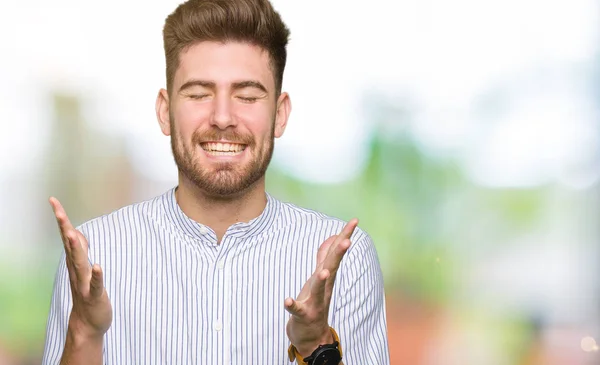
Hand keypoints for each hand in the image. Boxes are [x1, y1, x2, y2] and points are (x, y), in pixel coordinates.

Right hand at [50, 197, 111, 339]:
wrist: (87, 324)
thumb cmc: (87, 293)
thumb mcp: (83, 268)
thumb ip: (80, 250)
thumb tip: (75, 232)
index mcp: (75, 262)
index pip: (67, 237)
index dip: (61, 219)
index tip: (53, 201)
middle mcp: (77, 271)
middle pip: (70, 246)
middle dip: (64, 228)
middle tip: (57, 211)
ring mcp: (84, 283)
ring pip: (80, 264)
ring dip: (76, 249)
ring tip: (72, 233)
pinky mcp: (94, 296)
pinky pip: (96, 285)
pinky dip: (97, 276)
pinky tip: (98, 266)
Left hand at [284, 218, 357, 356]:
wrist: (313, 338)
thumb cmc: (314, 303)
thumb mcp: (320, 277)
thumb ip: (325, 256)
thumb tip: (332, 237)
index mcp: (326, 277)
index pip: (336, 253)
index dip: (345, 236)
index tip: (355, 221)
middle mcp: (324, 288)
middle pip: (332, 268)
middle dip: (338, 254)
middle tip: (347, 240)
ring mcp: (315, 302)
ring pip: (319, 290)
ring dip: (321, 281)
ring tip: (323, 272)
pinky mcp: (303, 316)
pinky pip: (298, 310)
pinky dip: (292, 305)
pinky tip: (287, 301)